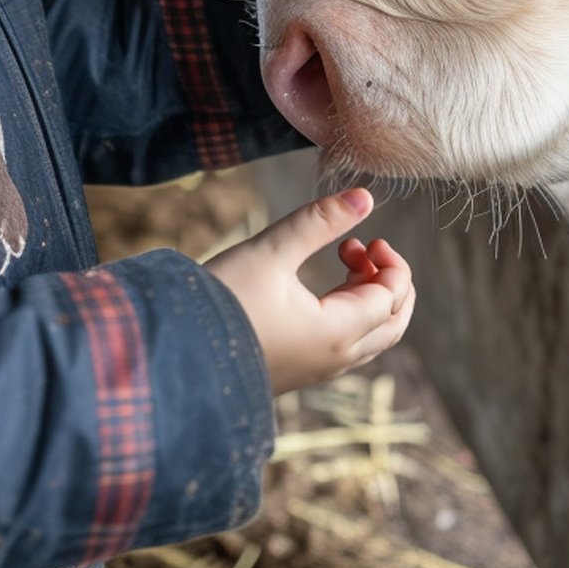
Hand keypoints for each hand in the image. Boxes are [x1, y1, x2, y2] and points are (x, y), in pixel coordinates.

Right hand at [205, 188, 414, 394]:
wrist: (176, 353)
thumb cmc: (222, 300)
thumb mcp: (270, 250)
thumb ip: (319, 221)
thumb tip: (365, 196)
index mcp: (337, 333)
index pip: (391, 299)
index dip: (391, 263)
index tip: (367, 236)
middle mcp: (334, 359)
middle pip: (392, 325)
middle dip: (390, 282)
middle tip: (364, 248)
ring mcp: (315, 370)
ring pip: (370, 338)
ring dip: (368, 296)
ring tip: (341, 257)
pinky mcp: (297, 370)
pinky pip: (344, 346)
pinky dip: (349, 313)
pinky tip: (318, 288)